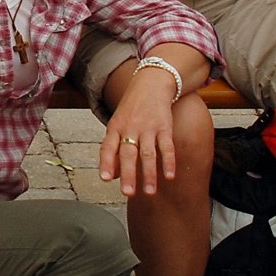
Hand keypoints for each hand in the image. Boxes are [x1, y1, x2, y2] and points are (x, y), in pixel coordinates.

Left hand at [99, 66, 187, 195]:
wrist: (150, 83)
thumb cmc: (131, 109)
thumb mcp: (117, 125)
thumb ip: (113, 150)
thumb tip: (112, 176)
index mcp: (115, 128)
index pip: (108, 147)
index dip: (106, 163)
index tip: (106, 179)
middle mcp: (130, 128)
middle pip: (128, 153)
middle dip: (128, 174)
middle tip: (128, 193)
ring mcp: (148, 127)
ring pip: (148, 153)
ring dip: (149, 174)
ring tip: (150, 192)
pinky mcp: (164, 126)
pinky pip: (167, 146)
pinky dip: (168, 162)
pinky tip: (170, 176)